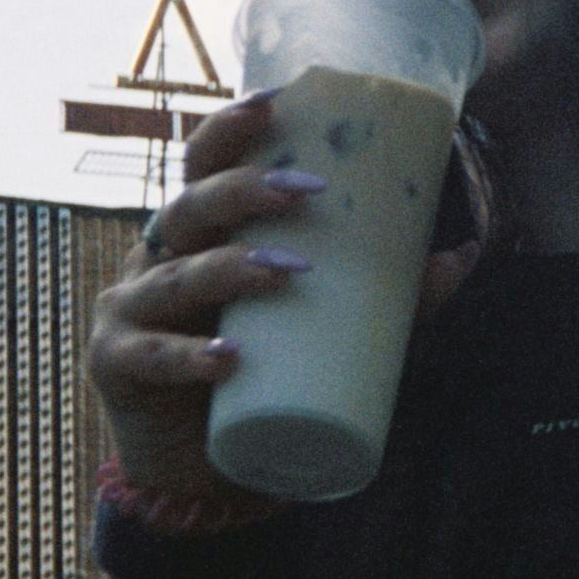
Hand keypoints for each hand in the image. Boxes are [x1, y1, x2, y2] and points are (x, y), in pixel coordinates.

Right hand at [84, 92, 486, 497]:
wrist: (205, 476)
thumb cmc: (261, 384)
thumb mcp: (326, 335)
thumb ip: (387, 301)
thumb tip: (461, 255)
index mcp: (201, 238)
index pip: (203, 165)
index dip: (230, 127)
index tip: (279, 102)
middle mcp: (158, 261)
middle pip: (189, 206)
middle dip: (245, 191)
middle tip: (309, 191)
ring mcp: (130, 313)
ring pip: (174, 276)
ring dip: (230, 269)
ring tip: (287, 274)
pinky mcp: (118, 368)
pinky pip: (152, 356)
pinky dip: (189, 357)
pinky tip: (228, 359)